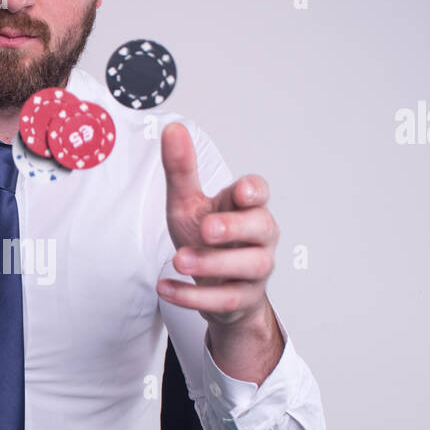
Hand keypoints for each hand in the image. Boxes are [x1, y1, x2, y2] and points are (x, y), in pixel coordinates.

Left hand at [156, 123, 277, 326]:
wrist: (215, 286)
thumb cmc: (205, 239)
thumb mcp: (188, 203)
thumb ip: (181, 170)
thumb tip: (173, 129)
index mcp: (246, 207)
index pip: (260, 193)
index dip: (254, 192)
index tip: (240, 192)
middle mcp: (259, 236)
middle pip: (262, 228)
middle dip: (236, 227)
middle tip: (206, 229)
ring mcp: (255, 269)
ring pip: (250, 266)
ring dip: (213, 264)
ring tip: (180, 260)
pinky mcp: (242, 298)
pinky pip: (226, 299)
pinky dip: (195, 296)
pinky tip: (166, 288)